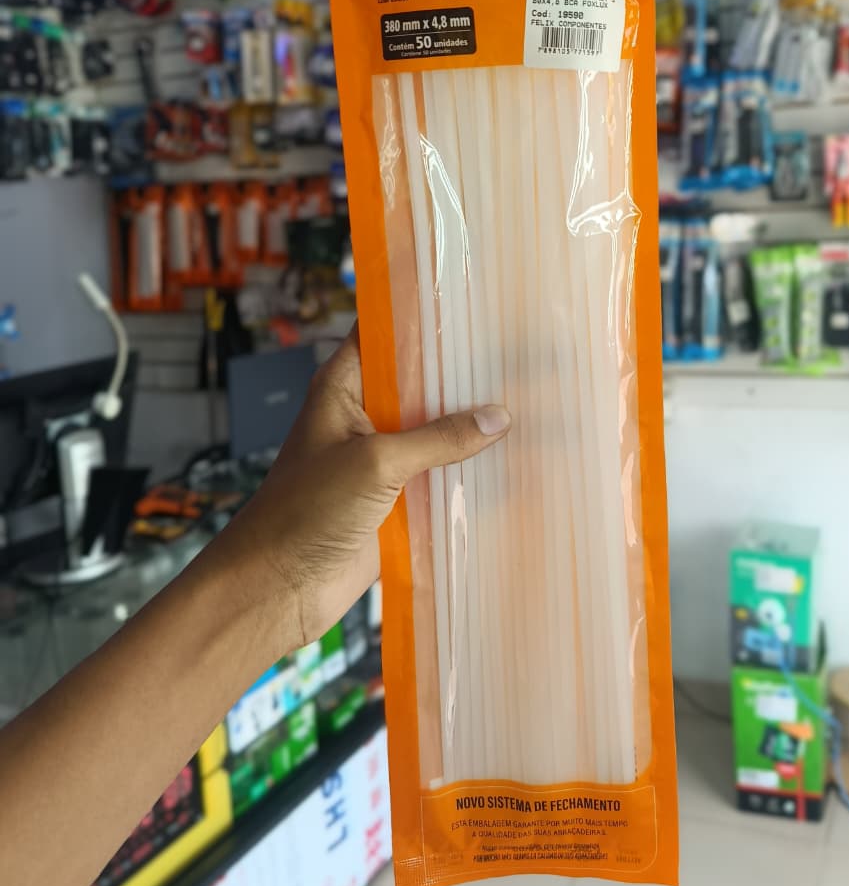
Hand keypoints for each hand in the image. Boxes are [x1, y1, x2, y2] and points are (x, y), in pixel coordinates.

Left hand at [212, 328, 510, 653]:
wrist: (279, 585)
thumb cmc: (308, 510)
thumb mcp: (376, 463)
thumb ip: (438, 438)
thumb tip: (498, 418)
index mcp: (344, 386)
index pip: (385, 333)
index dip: (422, 315)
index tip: (472, 300)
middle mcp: (364, 415)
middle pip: (419, 383)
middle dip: (461, 374)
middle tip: (518, 355)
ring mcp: (380, 457)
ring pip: (433, 431)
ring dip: (469, 427)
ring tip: (530, 403)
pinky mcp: (395, 498)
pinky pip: (437, 476)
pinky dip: (466, 471)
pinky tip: (512, 461)